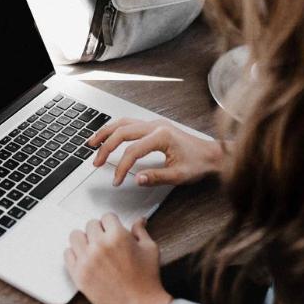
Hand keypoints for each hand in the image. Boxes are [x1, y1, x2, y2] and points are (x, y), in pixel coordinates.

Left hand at [65, 213, 171, 303]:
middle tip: (105, 241)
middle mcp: (99, 245)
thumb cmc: (147, 279)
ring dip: (84, 240)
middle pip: (90, 225)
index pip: (106, 217)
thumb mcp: (149, 249)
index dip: (112, 223)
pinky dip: (75, 254)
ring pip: (75, 236)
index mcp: (117, 236)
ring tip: (92, 248)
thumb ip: (140, 232)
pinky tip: (84, 259)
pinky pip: (67, 254)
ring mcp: (86, 260)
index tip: (112, 229)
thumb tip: (139, 220)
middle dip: (99, 231)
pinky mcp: (78, 274)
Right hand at [89, 118, 224, 186]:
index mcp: (162, 136)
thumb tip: (137, 179)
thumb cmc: (199, 163)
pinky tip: (107, 136)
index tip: (117, 181)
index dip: (121, 167)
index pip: (132, 151)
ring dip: (106, 133)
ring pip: (123, 123)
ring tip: (92, 144)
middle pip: (122, 132)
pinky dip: (115, 129)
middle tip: (96, 162)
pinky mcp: (154, 126)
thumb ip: (157, 177)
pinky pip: (129, 123)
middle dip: (106, 148)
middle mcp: (156, 126)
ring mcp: (154, 123)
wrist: (212, 154)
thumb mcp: (179, 175)